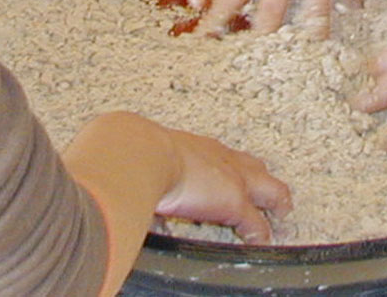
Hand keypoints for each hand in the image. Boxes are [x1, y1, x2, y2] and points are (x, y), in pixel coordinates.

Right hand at [65, 112, 289, 245]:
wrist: (135, 152)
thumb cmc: (125, 150)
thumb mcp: (129, 153)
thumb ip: (124, 163)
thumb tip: (104, 168)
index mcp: (190, 145)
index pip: (216, 154)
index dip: (226, 165)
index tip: (227, 171)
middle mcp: (215, 155)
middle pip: (251, 165)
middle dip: (261, 177)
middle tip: (270, 188)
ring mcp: (229, 177)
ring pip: (267, 187)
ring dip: (276, 200)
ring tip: (282, 210)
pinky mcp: (234, 201)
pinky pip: (256, 223)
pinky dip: (261, 234)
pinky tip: (264, 242)